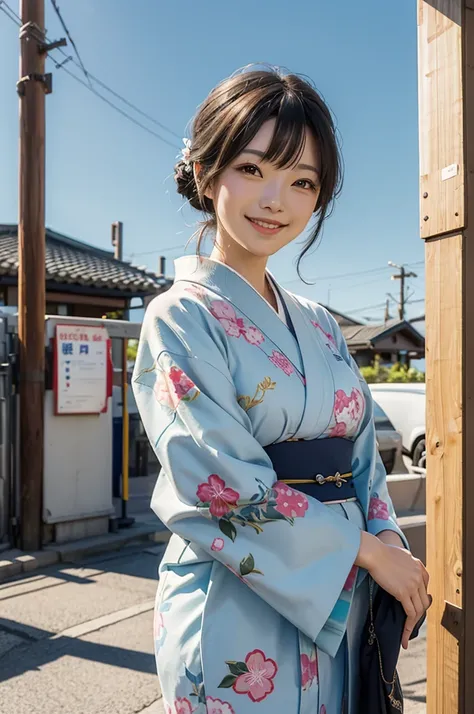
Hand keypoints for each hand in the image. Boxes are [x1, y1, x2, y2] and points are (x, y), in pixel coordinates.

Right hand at [356, 531, 430, 648]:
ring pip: (419, 609)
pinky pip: (410, 613)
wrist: (374, 553)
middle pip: (424, 600)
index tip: (414, 605)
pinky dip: (409, 626)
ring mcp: (413, 585)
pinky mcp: (404, 592)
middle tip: (409, 622)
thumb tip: (404, 567)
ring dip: (414, 624)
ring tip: (407, 634)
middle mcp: (419, 576)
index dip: (420, 598)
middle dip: (418, 613)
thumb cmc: (381, 551)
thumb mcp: (401, 554)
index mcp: (418, 566)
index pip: (425, 587)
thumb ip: (407, 562)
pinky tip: (404, 634)